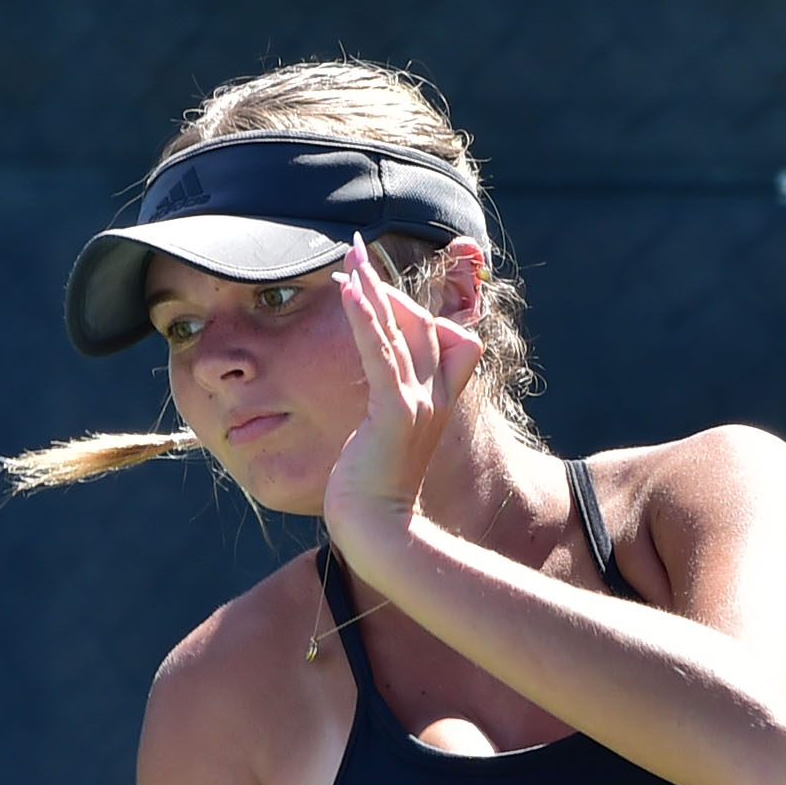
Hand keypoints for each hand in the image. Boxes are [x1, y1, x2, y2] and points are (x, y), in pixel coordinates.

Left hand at [321, 236, 484, 533]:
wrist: (380, 533)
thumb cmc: (374, 495)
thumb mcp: (384, 444)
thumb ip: (388, 415)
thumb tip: (376, 406)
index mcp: (436, 400)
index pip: (436, 335)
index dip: (405, 307)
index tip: (369, 286)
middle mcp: (435, 396)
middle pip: (420, 322)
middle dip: (385, 285)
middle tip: (354, 251)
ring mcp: (420, 403)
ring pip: (402, 331)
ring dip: (374, 289)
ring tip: (349, 256)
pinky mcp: (397, 414)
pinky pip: (382, 356)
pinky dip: (366, 321)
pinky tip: (348, 293)